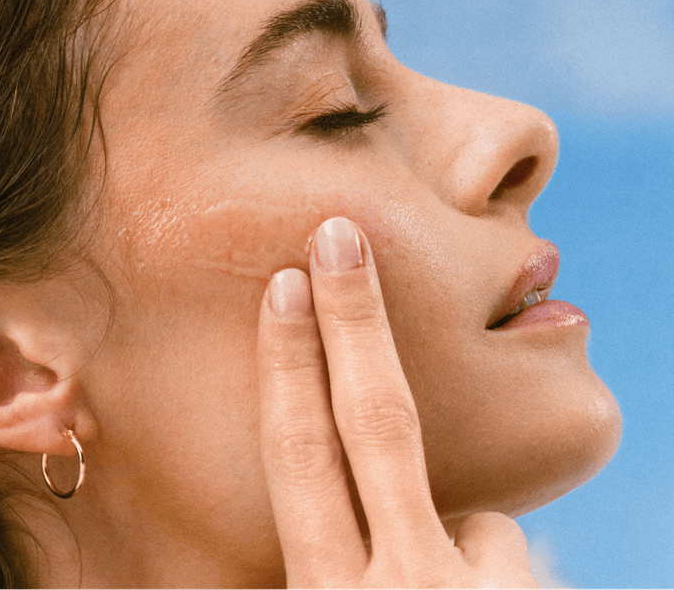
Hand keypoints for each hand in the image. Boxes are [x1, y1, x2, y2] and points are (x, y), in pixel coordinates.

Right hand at [257, 216, 538, 588]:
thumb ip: (332, 561)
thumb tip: (346, 508)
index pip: (300, 456)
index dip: (288, 363)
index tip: (286, 283)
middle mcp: (398, 589)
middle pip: (374, 420)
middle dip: (353, 319)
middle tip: (339, 234)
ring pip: (474, 508)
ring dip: (454, 536)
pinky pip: (501, 552)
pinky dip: (487, 574)